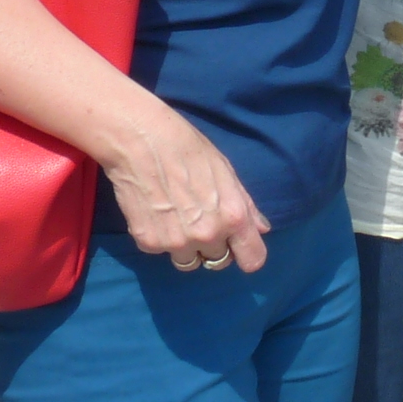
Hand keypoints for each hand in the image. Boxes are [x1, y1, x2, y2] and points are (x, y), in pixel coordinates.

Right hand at [101, 97, 269, 271]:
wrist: (139, 140)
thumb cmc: (187, 148)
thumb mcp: (225, 171)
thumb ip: (246, 205)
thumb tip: (262, 229)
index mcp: (233, 217)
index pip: (253, 260)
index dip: (247, 254)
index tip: (238, 247)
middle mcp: (208, 235)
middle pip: (218, 261)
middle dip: (213, 246)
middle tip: (199, 219)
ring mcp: (177, 242)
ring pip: (189, 261)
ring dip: (186, 247)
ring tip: (176, 217)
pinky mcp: (148, 243)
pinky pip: (161, 250)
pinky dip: (160, 237)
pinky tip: (155, 211)